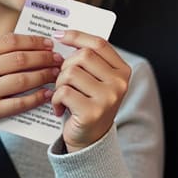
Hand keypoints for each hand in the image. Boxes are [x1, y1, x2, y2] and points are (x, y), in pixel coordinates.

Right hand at [0, 33, 61, 158]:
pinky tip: (47, 94)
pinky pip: (21, 103)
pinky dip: (37, 98)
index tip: (48, 43)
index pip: (11, 41)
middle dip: (45, 57)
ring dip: (45, 76)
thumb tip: (24, 45)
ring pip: (25, 80)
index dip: (34, 41)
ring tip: (56, 74)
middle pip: (21, 59)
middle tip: (59, 59)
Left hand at [51, 30, 130, 150]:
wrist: (90, 140)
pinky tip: (59, 108)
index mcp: (123, 71)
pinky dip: (55, 99)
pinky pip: (63, 92)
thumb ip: (88, 60)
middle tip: (63, 81)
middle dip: (65, 66)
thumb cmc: (89, 104)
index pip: (99, 44)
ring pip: (70, 73)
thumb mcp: (96, 80)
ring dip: (59, 84)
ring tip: (62, 96)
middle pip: (82, 56)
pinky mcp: (92, 112)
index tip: (59, 36)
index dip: (77, 36)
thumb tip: (63, 36)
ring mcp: (108, 98)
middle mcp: (119, 83)